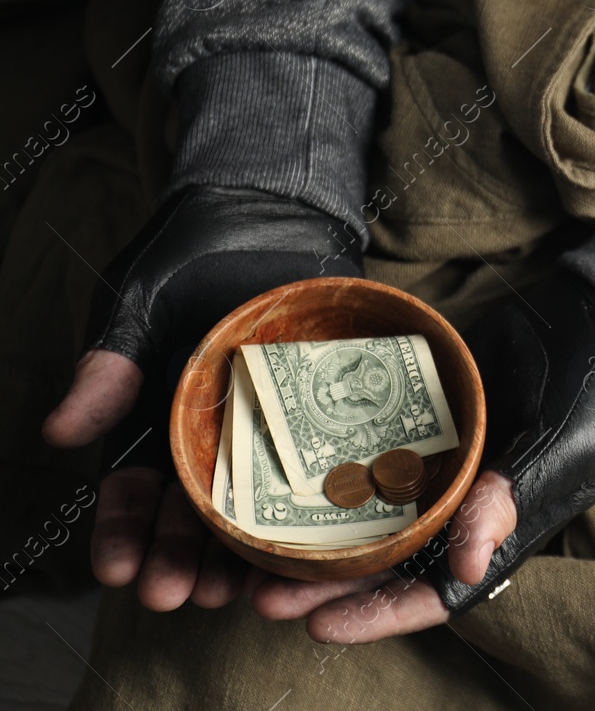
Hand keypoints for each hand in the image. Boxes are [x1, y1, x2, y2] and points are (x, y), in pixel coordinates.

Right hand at [41, 184, 359, 610]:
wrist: (271, 209)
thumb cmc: (191, 254)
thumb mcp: (139, 306)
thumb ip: (109, 367)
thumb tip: (61, 431)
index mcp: (158, 420)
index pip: (134, 490)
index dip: (124, 532)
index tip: (119, 570)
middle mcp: (213, 434)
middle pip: (192, 514)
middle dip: (180, 559)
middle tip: (179, 595)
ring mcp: (271, 427)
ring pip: (254, 506)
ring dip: (239, 555)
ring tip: (232, 592)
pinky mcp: (323, 412)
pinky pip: (318, 469)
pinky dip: (310, 512)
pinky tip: (305, 551)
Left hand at [250, 271, 594, 641]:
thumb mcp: (568, 444)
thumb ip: (517, 499)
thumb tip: (465, 567)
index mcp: (503, 524)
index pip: (437, 587)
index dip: (380, 614)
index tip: (321, 626)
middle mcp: (465, 498)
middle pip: (388, 559)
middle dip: (326, 583)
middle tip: (263, 593)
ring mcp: (441, 455)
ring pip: (368, 508)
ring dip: (315, 531)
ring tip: (252, 547)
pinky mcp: (422, 410)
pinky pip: (369, 445)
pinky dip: (329, 463)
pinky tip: (283, 468)